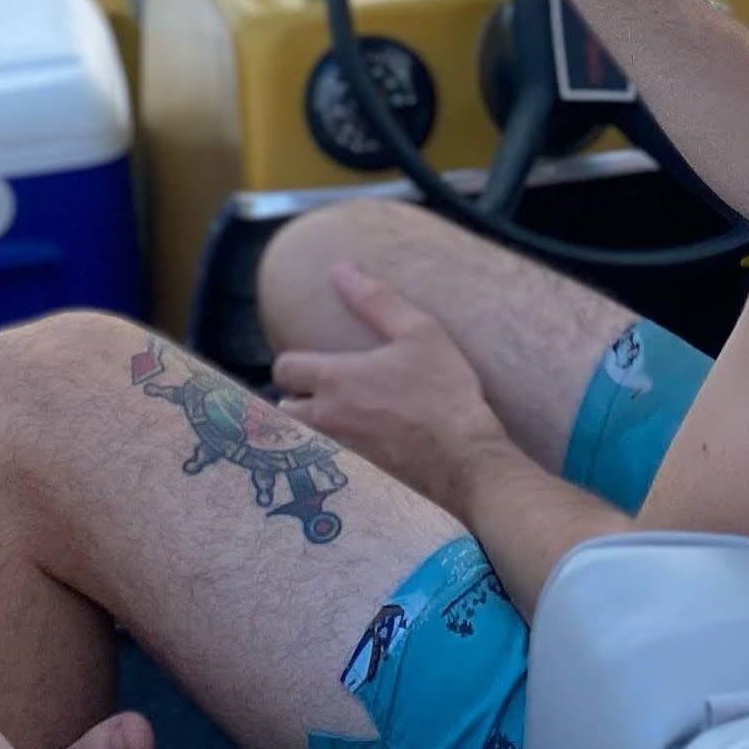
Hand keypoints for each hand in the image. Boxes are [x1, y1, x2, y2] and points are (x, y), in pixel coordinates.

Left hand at [272, 265, 507, 507]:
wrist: (465, 460)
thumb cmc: (444, 392)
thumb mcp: (419, 332)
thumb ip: (375, 299)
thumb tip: (340, 270)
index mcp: (335, 379)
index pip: (283, 368)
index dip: (295, 363)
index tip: (315, 363)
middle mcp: (326, 418)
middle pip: (283, 408)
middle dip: (297, 398)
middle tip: (323, 392)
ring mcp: (337, 453)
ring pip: (298, 439)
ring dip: (306, 428)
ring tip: (335, 421)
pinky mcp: (352, 479)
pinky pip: (321, 465)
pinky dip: (326, 456)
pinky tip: (354, 451)